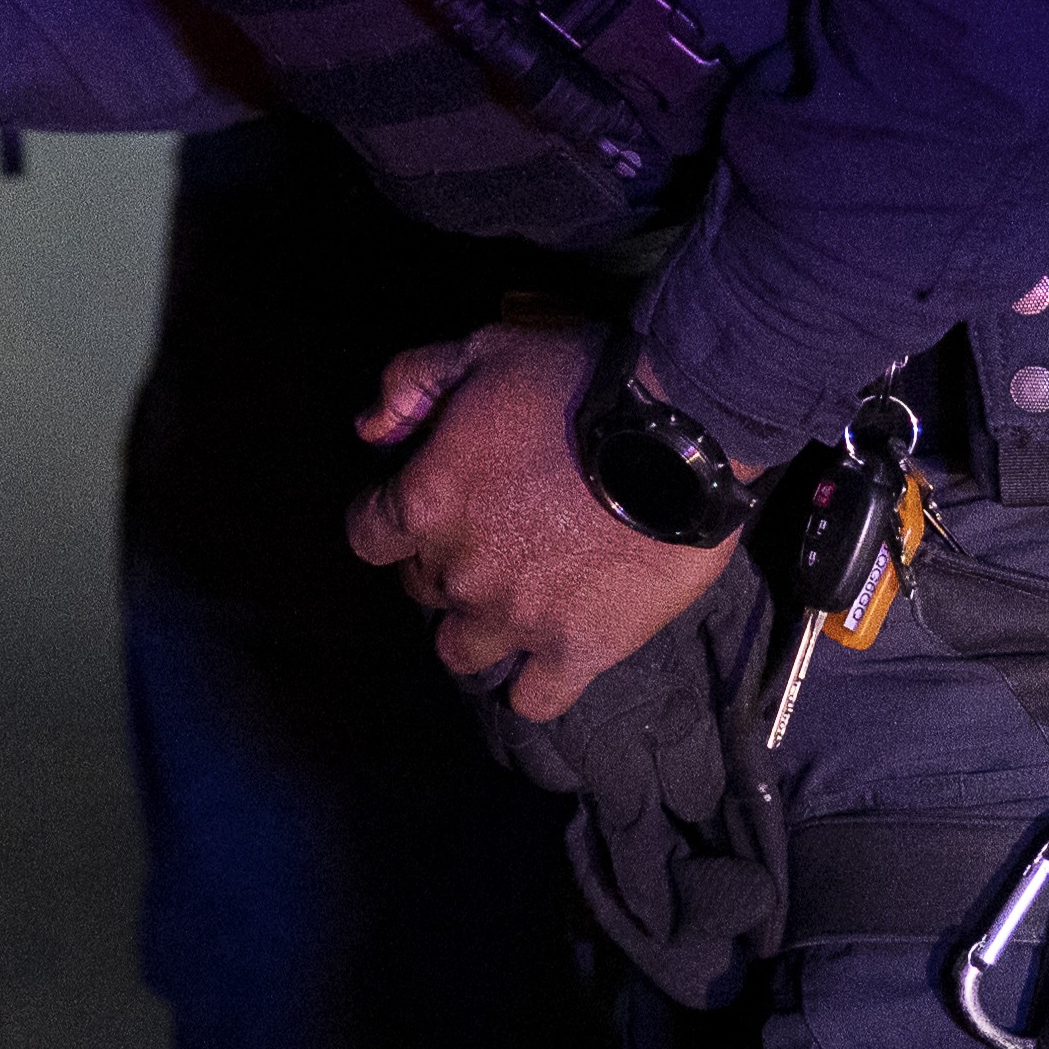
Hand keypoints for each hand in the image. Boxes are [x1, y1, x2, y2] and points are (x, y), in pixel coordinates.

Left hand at [344, 320, 744, 722]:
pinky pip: (533, 700)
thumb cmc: (579, 380)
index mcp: (427, 500)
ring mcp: (517, 618)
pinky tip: (550, 658)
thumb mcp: (484, 348)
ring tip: (516, 601)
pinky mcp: (578, 650)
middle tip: (490, 539)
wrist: (680, 433)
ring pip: (462, 653)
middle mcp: (460, 570)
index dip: (389, 522)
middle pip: (421, 590)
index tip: (422, 508)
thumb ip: (411, 380)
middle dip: (443, 565)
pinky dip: (534, 685)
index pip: (368, 535)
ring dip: (478, 628)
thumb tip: (369, 429)